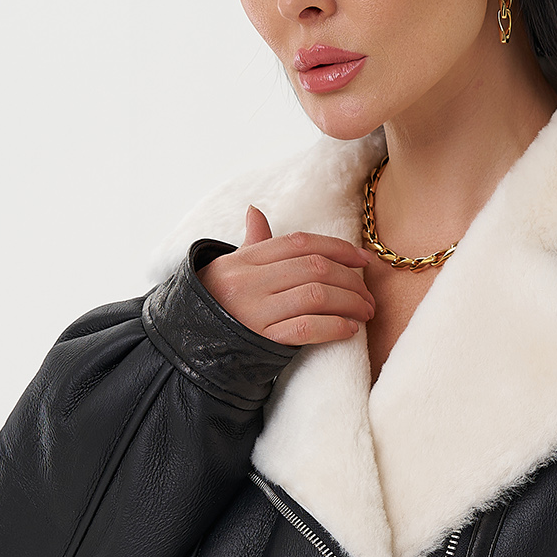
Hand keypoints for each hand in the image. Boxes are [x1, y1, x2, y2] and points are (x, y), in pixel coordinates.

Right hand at [199, 204, 375, 345]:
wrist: (187, 345)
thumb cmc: (214, 304)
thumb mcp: (228, 269)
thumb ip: (252, 243)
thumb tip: (255, 212)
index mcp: (245, 259)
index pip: (301, 243)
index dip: (338, 248)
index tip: (363, 259)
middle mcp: (250, 281)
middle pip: (315, 268)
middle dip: (351, 280)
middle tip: (369, 294)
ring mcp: (255, 310)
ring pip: (317, 295)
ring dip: (350, 303)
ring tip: (365, 311)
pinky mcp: (261, 339)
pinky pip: (307, 327)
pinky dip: (334, 327)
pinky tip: (350, 329)